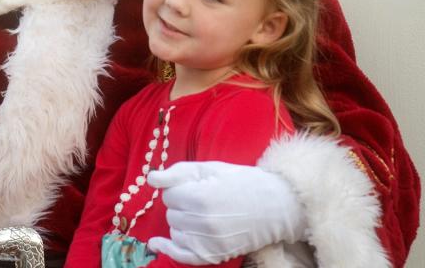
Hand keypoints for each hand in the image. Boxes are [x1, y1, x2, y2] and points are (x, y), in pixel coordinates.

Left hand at [145, 161, 305, 264]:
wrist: (274, 206)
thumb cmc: (241, 182)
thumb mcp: (209, 168)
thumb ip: (177, 173)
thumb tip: (150, 178)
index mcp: (200, 198)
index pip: (169, 195)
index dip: (179, 189)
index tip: (194, 187)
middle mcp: (202, 223)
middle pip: (171, 214)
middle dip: (180, 205)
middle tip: (201, 199)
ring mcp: (208, 242)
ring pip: (175, 231)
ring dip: (181, 223)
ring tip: (202, 215)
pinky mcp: (213, 255)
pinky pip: (180, 255)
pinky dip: (168, 248)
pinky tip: (156, 243)